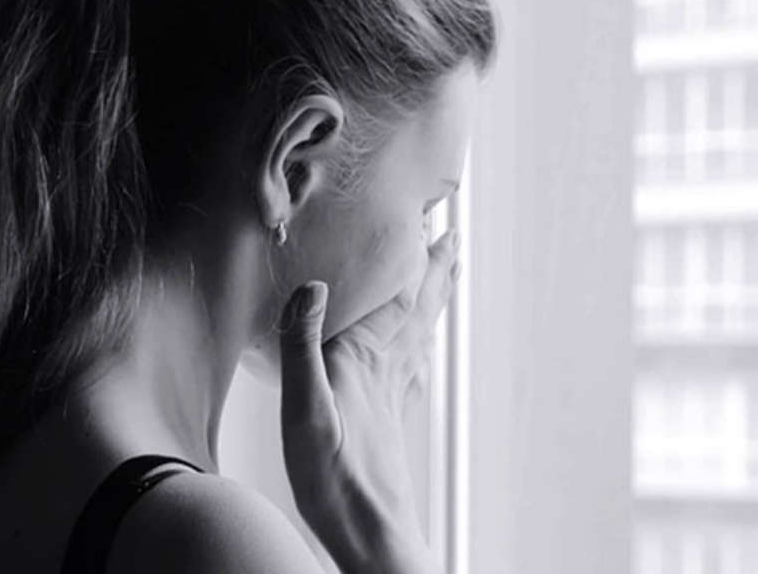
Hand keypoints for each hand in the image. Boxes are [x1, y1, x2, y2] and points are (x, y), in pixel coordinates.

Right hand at [278, 229, 460, 573]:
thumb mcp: (305, 410)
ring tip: (441, 280)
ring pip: (416, 337)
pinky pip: (408, 369)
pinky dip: (416, 348)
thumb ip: (303, 347)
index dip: (419, 259)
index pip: (400, 298)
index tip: (438, 221)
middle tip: (455, 237)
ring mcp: (389, 399)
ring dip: (429, 303)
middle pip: (417, 311)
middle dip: (435, 272)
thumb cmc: (334, 481)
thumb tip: (313, 285)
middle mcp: (383, 374)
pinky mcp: (386, 424)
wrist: (369, 537)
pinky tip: (417, 355)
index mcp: (364, 362)